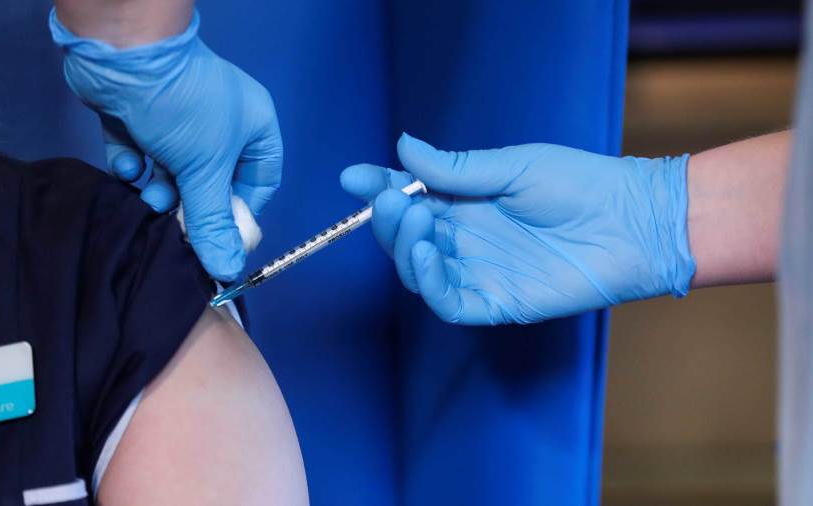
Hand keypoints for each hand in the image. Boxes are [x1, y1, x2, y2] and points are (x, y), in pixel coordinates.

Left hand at [50, 10, 281, 280]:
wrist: (123, 53)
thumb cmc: (183, 108)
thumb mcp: (205, 170)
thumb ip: (213, 223)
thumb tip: (225, 272)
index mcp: (254, 127)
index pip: (259, 183)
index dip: (241, 213)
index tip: (219, 240)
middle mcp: (221, 124)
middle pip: (213, 183)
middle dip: (193, 205)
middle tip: (176, 226)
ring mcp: (179, 119)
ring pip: (175, 172)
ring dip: (162, 190)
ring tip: (150, 197)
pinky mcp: (140, 117)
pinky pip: (142, 154)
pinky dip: (134, 165)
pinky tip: (126, 165)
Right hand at [340, 134, 694, 324]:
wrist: (632, 223)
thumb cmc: (581, 186)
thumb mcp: (515, 166)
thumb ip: (457, 167)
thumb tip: (403, 146)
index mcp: (466, 202)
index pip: (410, 197)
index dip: (378, 188)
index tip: (352, 178)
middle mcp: (465, 238)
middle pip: (406, 237)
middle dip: (390, 219)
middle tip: (396, 199)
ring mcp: (479, 271)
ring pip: (419, 271)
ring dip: (405, 249)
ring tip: (416, 221)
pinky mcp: (496, 302)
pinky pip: (449, 301)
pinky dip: (429, 283)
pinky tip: (427, 255)